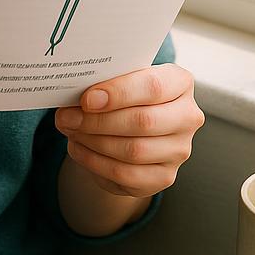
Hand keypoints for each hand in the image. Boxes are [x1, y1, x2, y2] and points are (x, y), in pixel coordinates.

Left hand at [54, 64, 204, 197]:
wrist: (133, 122)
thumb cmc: (125, 92)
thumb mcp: (121, 77)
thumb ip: (106, 81)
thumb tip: (74, 98)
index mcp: (180, 83)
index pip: (153, 87)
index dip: (118, 93)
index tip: (87, 99)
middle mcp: (187, 117)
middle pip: (143, 122)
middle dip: (98, 121)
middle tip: (67, 117)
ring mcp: (179, 150)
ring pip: (133, 151)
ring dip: (93, 141)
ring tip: (70, 130)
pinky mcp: (164, 176)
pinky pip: (126, 175)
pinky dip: (95, 163)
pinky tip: (78, 149)